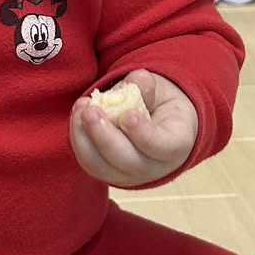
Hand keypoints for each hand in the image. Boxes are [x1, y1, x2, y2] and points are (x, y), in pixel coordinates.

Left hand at [69, 68, 198, 188]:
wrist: (157, 127)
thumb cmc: (161, 106)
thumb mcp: (162, 91)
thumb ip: (149, 86)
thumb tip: (137, 80)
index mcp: (176, 144)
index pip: (161, 147)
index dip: (143, 134)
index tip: (127, 115)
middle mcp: (153, 167)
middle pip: (127, 161)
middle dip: (105, 137)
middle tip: (91, 111)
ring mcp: (128, 175)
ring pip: (102, 166)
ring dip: (86, 138)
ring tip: (82, 109)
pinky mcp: (107, 172)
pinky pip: (89, 162)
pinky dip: (79, 139)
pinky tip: (78, 114)